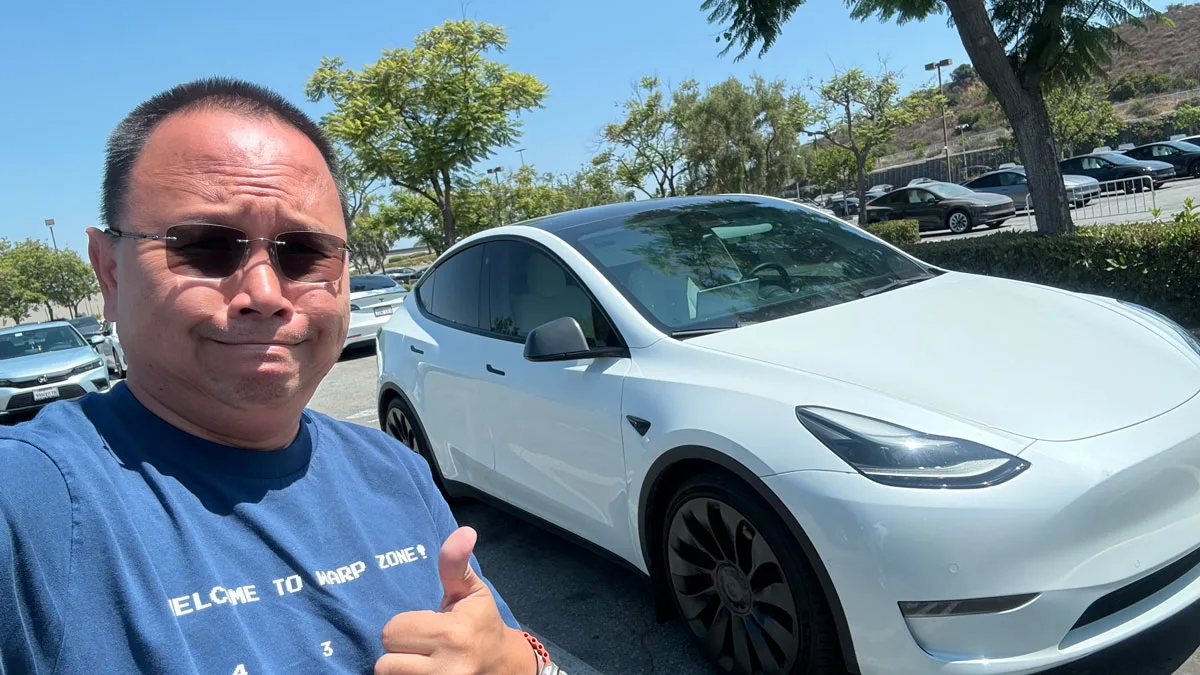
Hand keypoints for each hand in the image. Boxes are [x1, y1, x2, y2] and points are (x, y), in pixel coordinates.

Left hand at [375, 527, 534, 674]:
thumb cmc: (481, 625)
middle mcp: (448, 668)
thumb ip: (455, 563)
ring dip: (400, 669)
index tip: (428, 626)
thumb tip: (464, 531)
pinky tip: (421, 671)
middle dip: (399, 652)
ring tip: (422, 661)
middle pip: (385, 662)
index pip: (393, 631)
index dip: (406, 626)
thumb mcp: (471, 591)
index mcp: (454, 634)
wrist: (504, 666)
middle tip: (423, 646)